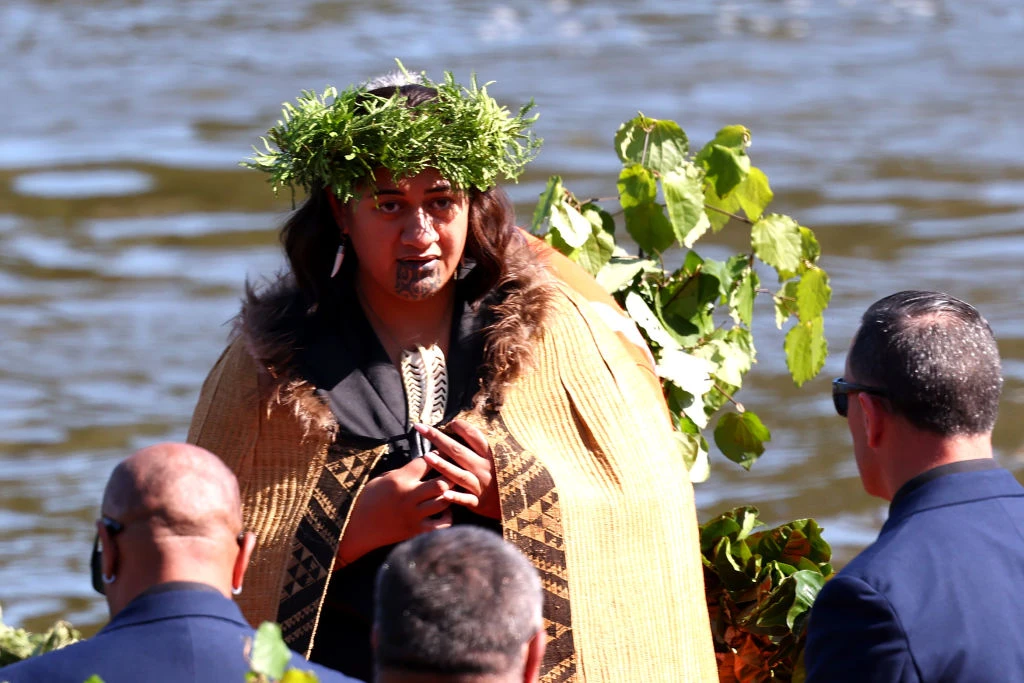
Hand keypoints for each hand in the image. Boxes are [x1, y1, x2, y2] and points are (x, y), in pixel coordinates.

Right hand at [335, 456, 473, 565]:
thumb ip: (403, 472)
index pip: (426, 462)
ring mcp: (414, 515)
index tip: (443, 453)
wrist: (357, 528)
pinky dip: (448, 517)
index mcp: (399, 480)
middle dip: (450, 476)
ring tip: (452, 490)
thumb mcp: (381, 479)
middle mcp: (409, 497)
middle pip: (441, 483)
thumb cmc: (368, 500)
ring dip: (451, 495)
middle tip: (453, 473)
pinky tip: (445, 511)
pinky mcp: (416, 531)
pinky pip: (442, 525)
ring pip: (444, 502)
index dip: (437, 455)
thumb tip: (424, 465)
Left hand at [413, 420, 500, 519]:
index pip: (474, 436)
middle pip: (458, 451)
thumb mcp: (505, 456)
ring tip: (426, 456)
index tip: (450, 422)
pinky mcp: (479, 502)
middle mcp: (484, 468)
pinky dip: (456, 497)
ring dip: (443, 466)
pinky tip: (444, 494)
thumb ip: (486, 445)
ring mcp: (481, 485)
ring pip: (459, 474)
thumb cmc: (509, 475)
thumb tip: (467, 428)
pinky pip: (466, 500)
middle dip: (438, 438)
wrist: (523, 500)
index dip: (462, 427)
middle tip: (421, 427)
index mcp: (491, 454)